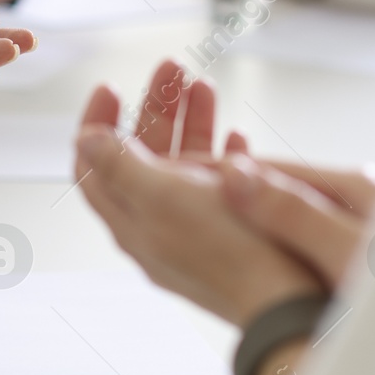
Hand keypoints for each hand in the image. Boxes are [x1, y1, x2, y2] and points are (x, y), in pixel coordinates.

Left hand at [82, 60, 374, 294]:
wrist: (290, 305)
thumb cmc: (230, 252)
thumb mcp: (165, 197)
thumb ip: (121, 167)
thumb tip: (84, 140)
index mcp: (132, 220)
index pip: (93, 168)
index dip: (96, 124)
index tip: (111, 87)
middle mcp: (158, 228)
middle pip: (141, 158)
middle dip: (153, 109)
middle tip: (172, 69)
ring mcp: (197, 232)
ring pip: (182, 166)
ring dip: (189, 122)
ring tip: (204, 85)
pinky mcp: (234, 237)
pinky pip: (220, 188)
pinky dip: (223, 156)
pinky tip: (237, 138)